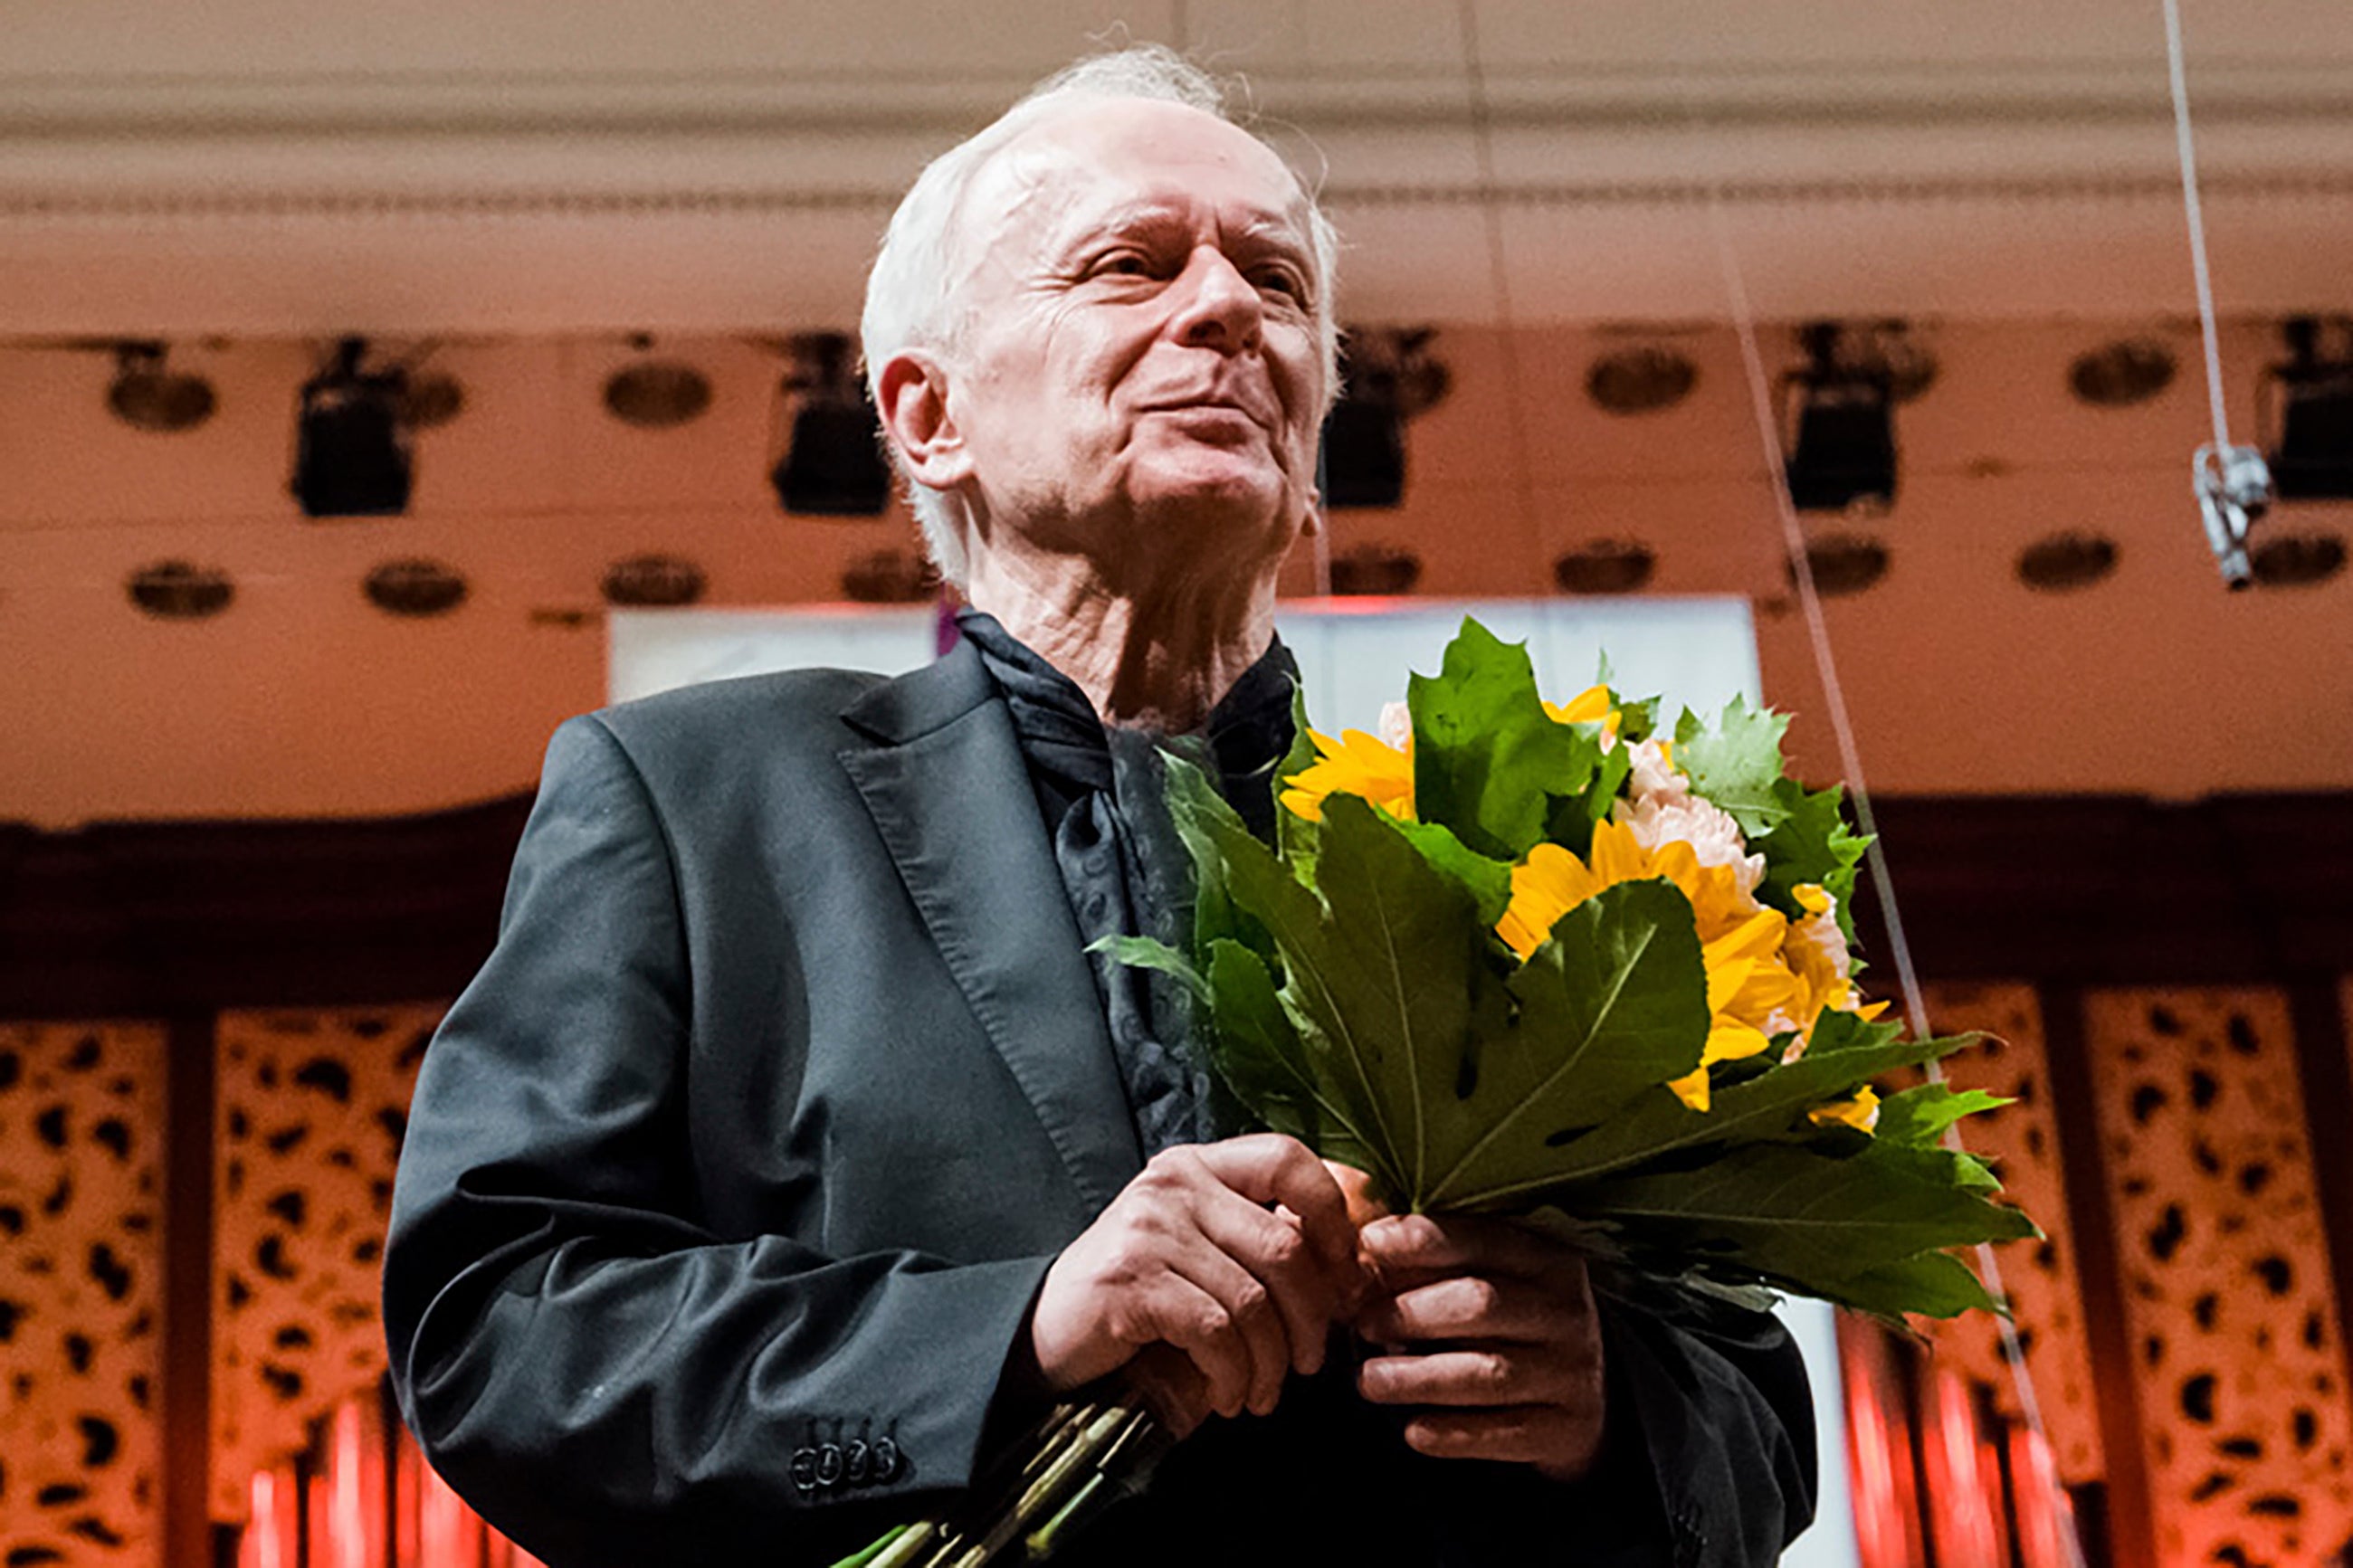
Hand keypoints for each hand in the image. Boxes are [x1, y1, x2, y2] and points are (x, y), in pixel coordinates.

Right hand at [1030, 1135, 1360, 1432]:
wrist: (1048, 1332)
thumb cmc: (1142, 1297)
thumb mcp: (1204, 1252)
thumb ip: (1263, 1244)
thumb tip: (1355, 1273)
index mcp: (1200, 1164)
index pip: (1288, 1158)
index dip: (1333, 1216)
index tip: (1345, 1277)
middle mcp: (1175, 1183)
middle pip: (1284, 1245)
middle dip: (1311, 1318)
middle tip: (1309, 1363)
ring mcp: (1149, 1229)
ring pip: (1253, 1300)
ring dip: (1271, 1363)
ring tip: (1262, 1393)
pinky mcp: (1129, 1281)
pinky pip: (1215, 1332)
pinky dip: (1233, 1375)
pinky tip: (1229, 1395)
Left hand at [1353, 1213, 1606, 1481]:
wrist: (1586, 1397)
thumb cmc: (1514, 1324)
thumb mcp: (1496, 1279)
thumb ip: (1443, 1261)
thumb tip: (1366, 1244)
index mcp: (1547, 1259)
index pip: (1482, 1240)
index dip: (1422, 1240)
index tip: (1368, 1243)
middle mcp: (1566, 1312)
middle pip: (1482, 1305)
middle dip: (1412, 1312)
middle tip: (1363, 1323)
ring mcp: (1571, 1373)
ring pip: (1488, 1374)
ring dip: (1419, 1377)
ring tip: (1368, 1381)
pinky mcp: (1566, 1429)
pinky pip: (1503, 1433)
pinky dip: (1453, 1433)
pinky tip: (1413, 1429)